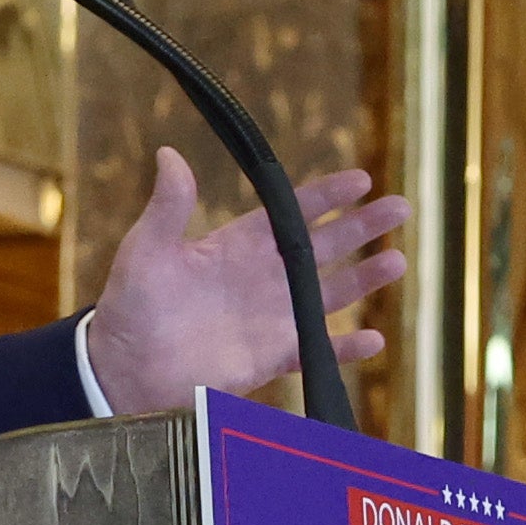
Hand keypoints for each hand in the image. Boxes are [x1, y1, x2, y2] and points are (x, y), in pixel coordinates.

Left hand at [77, 149, 405, 414]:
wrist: (125, 370)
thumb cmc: (130, 306)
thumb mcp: (146, 249)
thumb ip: (168, 206)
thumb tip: (170, 154)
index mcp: (237, 245)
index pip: (291, 213)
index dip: (327, 195)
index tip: (361, 179)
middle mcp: (263, 277)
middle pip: (325, 246)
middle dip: (363, 226)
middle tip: (399, 207)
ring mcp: (271, 318)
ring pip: (330, 293)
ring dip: (365, 279)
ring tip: (398, 262)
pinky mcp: (272, 356)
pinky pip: (317, 350)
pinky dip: (344, 348)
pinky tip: (373, 340)